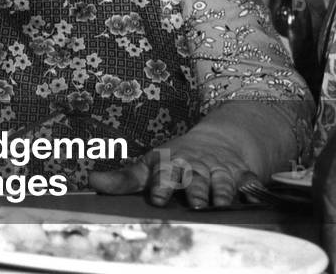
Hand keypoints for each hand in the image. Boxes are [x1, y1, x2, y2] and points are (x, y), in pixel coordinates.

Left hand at [87, 125, 258, 208]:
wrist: (216, 142)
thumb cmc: (175, 159)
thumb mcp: (149, 165)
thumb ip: (123, 179)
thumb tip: (92, 181)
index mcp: (171, 164)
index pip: (164, 174)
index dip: (161, 185)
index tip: (158, 198)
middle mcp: (195, 167)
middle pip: (194, 179)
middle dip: (194, 190)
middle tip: (193, 204)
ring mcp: (219, 171)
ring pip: (221, 182)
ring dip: (221, 192)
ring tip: (220, 204)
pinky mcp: (242, 176)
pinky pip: (250, 182)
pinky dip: (254, 189)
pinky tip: (255, 197)